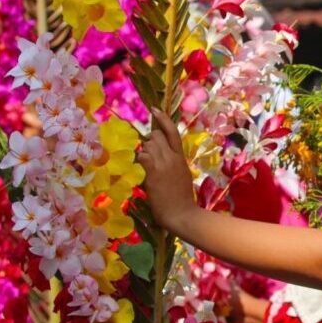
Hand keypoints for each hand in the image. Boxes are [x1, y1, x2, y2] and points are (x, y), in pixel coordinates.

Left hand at [137, 108, 196, 233]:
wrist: (182, 213)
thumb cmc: (181, 199)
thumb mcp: (182, 176)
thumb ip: (173, 164)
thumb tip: (160, 159)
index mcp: (181, 158)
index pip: (173, 132)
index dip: (163, 119)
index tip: (154, 109)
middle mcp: (173, 157)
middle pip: (155, 136)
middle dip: (148, 143)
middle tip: (148, 158)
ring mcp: (163, 163)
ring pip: (147, 146)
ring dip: (143, 154)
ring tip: (147, 169)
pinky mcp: (154, 171)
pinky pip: (142, 157)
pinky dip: (140, 163)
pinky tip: (143, 173)